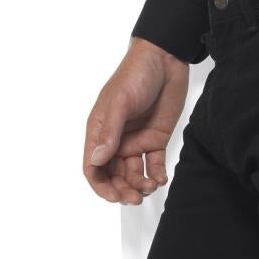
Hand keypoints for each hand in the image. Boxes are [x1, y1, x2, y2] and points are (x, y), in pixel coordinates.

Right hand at [84, 38, 189, 204]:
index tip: (114, 196)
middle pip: (113, 175)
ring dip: (140, 185)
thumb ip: (109, 132)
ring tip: (151, 186)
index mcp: (99, 131)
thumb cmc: (136, 75)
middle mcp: (115, 140)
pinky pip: (154, 165)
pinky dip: (157, 176)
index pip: (93, 166)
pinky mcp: (156, 139)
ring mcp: (136, 141)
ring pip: (133, 174)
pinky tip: (161, 179)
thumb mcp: (120, 102)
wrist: (165, 60)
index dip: (100, 185)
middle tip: (135, 198)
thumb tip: (96, 160)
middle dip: (122, 190)